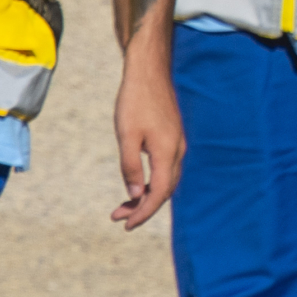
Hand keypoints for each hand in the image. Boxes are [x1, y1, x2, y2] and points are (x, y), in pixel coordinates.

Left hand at [110, 53, 184, 228]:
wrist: (149, 71)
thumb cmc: (135, 101)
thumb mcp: (127, 135)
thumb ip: (131, 167)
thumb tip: (135, 195)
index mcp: (167, 152)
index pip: (159, 193)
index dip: (143, 212)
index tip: (126, 224)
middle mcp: (177, 151)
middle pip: (164, 190)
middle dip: (142, 207)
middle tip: (118, 217)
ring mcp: (177, 143)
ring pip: (166, 180)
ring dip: (146, 195)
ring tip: (123, 204)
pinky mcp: (172, 137)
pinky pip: (166, 168)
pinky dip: (151, 181)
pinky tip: (137, 182)